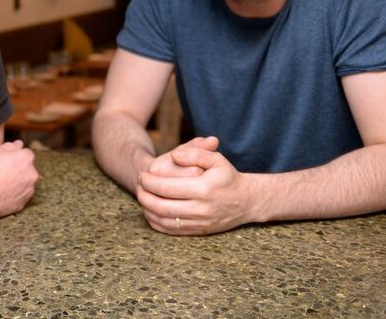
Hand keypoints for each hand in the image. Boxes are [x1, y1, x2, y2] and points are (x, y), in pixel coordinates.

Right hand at [0, 140, 38, 219]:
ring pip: (26, 181)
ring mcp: (29, 189)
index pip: (27, 153)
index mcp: (26, 158)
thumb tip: (18, 144)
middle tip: (3, 171)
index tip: (7, 160)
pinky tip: (3, 192)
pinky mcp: (25, 201)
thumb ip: (10, 146)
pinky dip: (16, 192)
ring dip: (18, 180)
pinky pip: (22, 194)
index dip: (16, 156)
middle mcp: (32, 173)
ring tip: (1, 183)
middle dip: (19, 168)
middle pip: (28, 168)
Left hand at [136, 141, 255, 235]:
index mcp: (203, 189)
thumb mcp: (217, 159)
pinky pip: (172, 231)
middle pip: (161, 207)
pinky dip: (157, 223)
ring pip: (164, 221)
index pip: (166, 188)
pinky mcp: (199, 231)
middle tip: (138, 187)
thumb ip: (195, 153)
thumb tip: (174, 156)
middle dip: (144, 196)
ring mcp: (200, 222)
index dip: (149, 182)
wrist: (247, 201)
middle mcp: (201, 208)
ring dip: (148, 210)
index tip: (142, 175)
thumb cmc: (228, 177)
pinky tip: (151, 212)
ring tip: (142, 198)